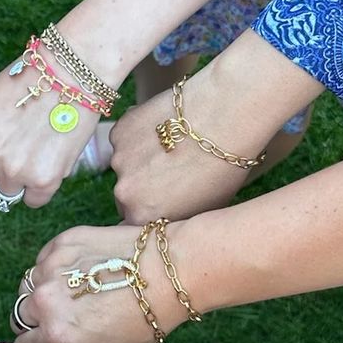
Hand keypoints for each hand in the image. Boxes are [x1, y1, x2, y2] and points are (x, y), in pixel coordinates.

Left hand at [0, 63, 97, 208]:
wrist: (68, 72)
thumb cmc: (26, 83)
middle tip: (10, 161)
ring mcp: (12, 171)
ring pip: (8, 196)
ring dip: (20, 181)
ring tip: (35, 150)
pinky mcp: (43, 180)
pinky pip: (34, 200)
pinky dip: (42, 187)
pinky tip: (49, 158)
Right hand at [11, 222, 187, 342]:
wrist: (168, 273)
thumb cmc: (144, 320)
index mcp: (56, 335)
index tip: (51, 338)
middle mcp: (45, 301)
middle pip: (21, 314)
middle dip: (38, 318)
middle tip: (68, 315)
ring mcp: (50, 268)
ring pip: (29, 285)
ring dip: (44, 290)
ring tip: (77, 292)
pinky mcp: (60, 243)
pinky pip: (43, 260)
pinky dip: (56, 268)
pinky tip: (84, 271)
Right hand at [112, 86, 247, 225]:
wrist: (222, 120)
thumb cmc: (223, 168)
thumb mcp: (205, 208)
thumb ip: (178, 217)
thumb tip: (171, 217)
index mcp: (143, 217)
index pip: (137, 221)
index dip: (152, 208)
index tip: (166, 197)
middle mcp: (124, 191)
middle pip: (128, 192)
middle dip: (144, 184)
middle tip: (171, 169)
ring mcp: (119, 159)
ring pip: (126, 163)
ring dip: (142, 158)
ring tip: (172, 144)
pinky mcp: (120, 130)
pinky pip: (126, 137)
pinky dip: (140, 134)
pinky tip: (165, 126)